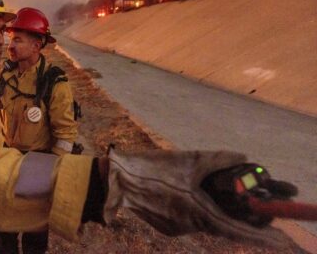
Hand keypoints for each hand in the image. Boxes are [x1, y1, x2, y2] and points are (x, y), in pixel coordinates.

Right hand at [103, 148, 291, 248]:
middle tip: (256, 207)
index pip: (235, 230)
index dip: (260, 236)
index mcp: (196, 213)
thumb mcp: (188, 159)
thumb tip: (244, 157)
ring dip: (217, 211)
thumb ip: (218, 159)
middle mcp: (189, 226)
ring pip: (206, 221)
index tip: (281, 239)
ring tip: (222, 195)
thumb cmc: (151, 168)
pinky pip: (190, 220)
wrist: (116, 180)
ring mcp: (176, 228)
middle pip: (222, 225)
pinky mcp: (166, 225)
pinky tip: (193, 195)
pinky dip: (199, 210)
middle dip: (240, 218)